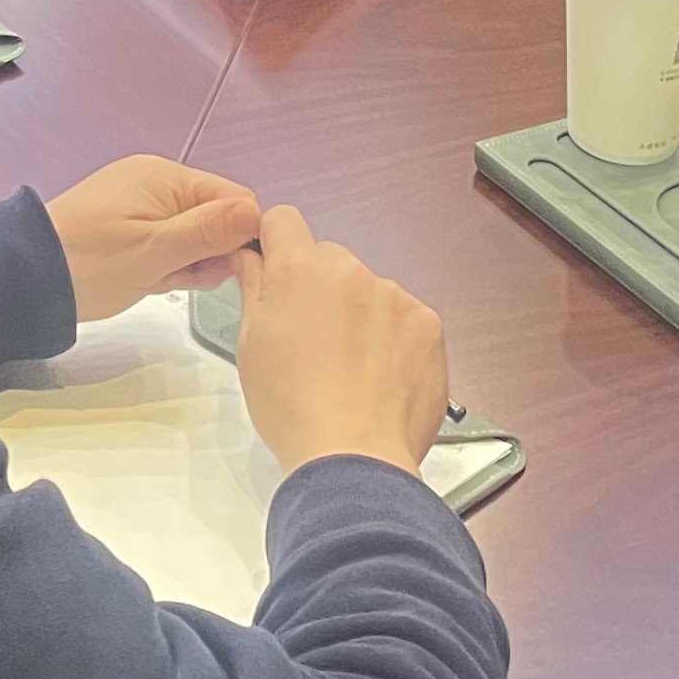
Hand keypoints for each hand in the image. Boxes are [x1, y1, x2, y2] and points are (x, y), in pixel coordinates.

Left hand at [46, 155, 262, 323]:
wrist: (26, 278)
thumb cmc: (92, 264)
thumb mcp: (154, 251)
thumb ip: (208, 231)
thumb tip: (258, 214)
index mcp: (166, 177)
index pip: (233, 198)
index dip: (239, 235)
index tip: (223, 269)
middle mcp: (157, 182)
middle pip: (214, 217)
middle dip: (208, 253)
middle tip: (177, 278)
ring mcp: (141, 204)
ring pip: (191, 235)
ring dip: (185, 263)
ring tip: (157, 280)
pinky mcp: (128, 227)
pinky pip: (166, 243)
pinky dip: (164, 264)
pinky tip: (147, 280)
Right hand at [231, 205, 450, 478]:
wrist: (353, 458)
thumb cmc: (295, 411)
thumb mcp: (250, 346)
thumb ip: (254, 289)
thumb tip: (252, 259)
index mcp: (299, 270)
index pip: (283, 220)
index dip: (275, 244)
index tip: (275, 269)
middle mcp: (350, 271)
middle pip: (329, 260)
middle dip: (320, 290)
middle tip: (312, 342)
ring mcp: (394, 296)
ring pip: (369, 291)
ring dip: (360, 316)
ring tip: (350, 371)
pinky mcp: (427, 323)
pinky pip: (404, 317)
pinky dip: (393, 340)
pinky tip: (380, 378)